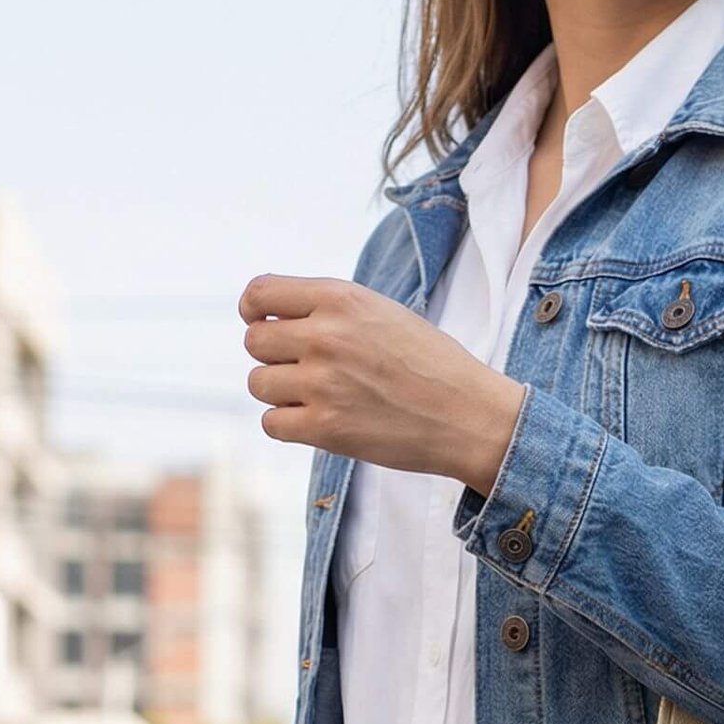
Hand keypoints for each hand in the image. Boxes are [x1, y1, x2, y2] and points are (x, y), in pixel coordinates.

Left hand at [240, 274, 524, 488]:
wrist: (470, 416)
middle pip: (255, 342)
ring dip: (279, 391)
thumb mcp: (382, 312)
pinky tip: (315, 421)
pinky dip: (286, 424)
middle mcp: (326, 337)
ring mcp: (323, 384)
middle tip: (304, 369)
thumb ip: (330, 309)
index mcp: (340, 299)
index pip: (259, 295)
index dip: (254, 311)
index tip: (263, 323)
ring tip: (315, 396)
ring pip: (258, 383)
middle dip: (273, 356)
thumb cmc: (431, 365)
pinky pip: (271, 423)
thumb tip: (273, 319)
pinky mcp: (325, 429)